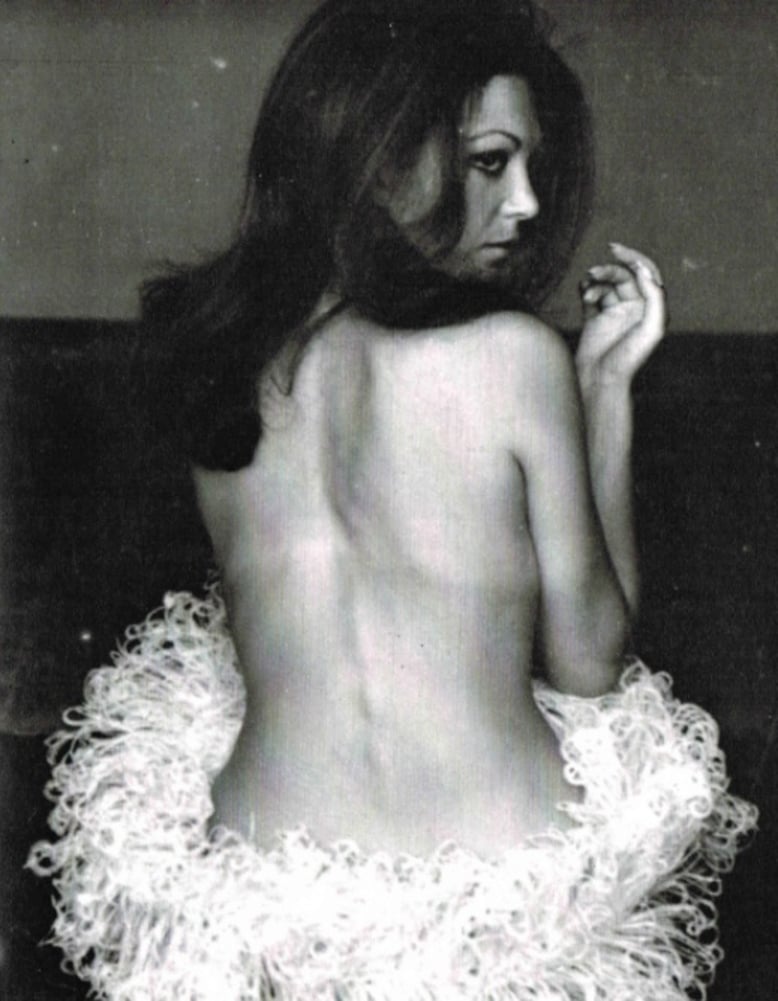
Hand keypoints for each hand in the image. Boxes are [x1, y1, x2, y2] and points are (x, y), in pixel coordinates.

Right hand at [575, 242, 665, 390]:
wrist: (600, 381)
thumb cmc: (629, 360)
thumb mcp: (652, 328)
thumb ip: (655, 297)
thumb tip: (643, 270)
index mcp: (651, 308)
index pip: (646, 273)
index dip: (634, 258)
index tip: (617, 251)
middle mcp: (634, 308)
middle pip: (623, 276)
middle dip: (609, 271)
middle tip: (594, 273)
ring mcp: (613, 313)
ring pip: (606, 284)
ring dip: (596, 281)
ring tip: (587, 288)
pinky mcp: (594, 319)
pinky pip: (591, 296)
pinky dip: (587, 290)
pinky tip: (585, 295)